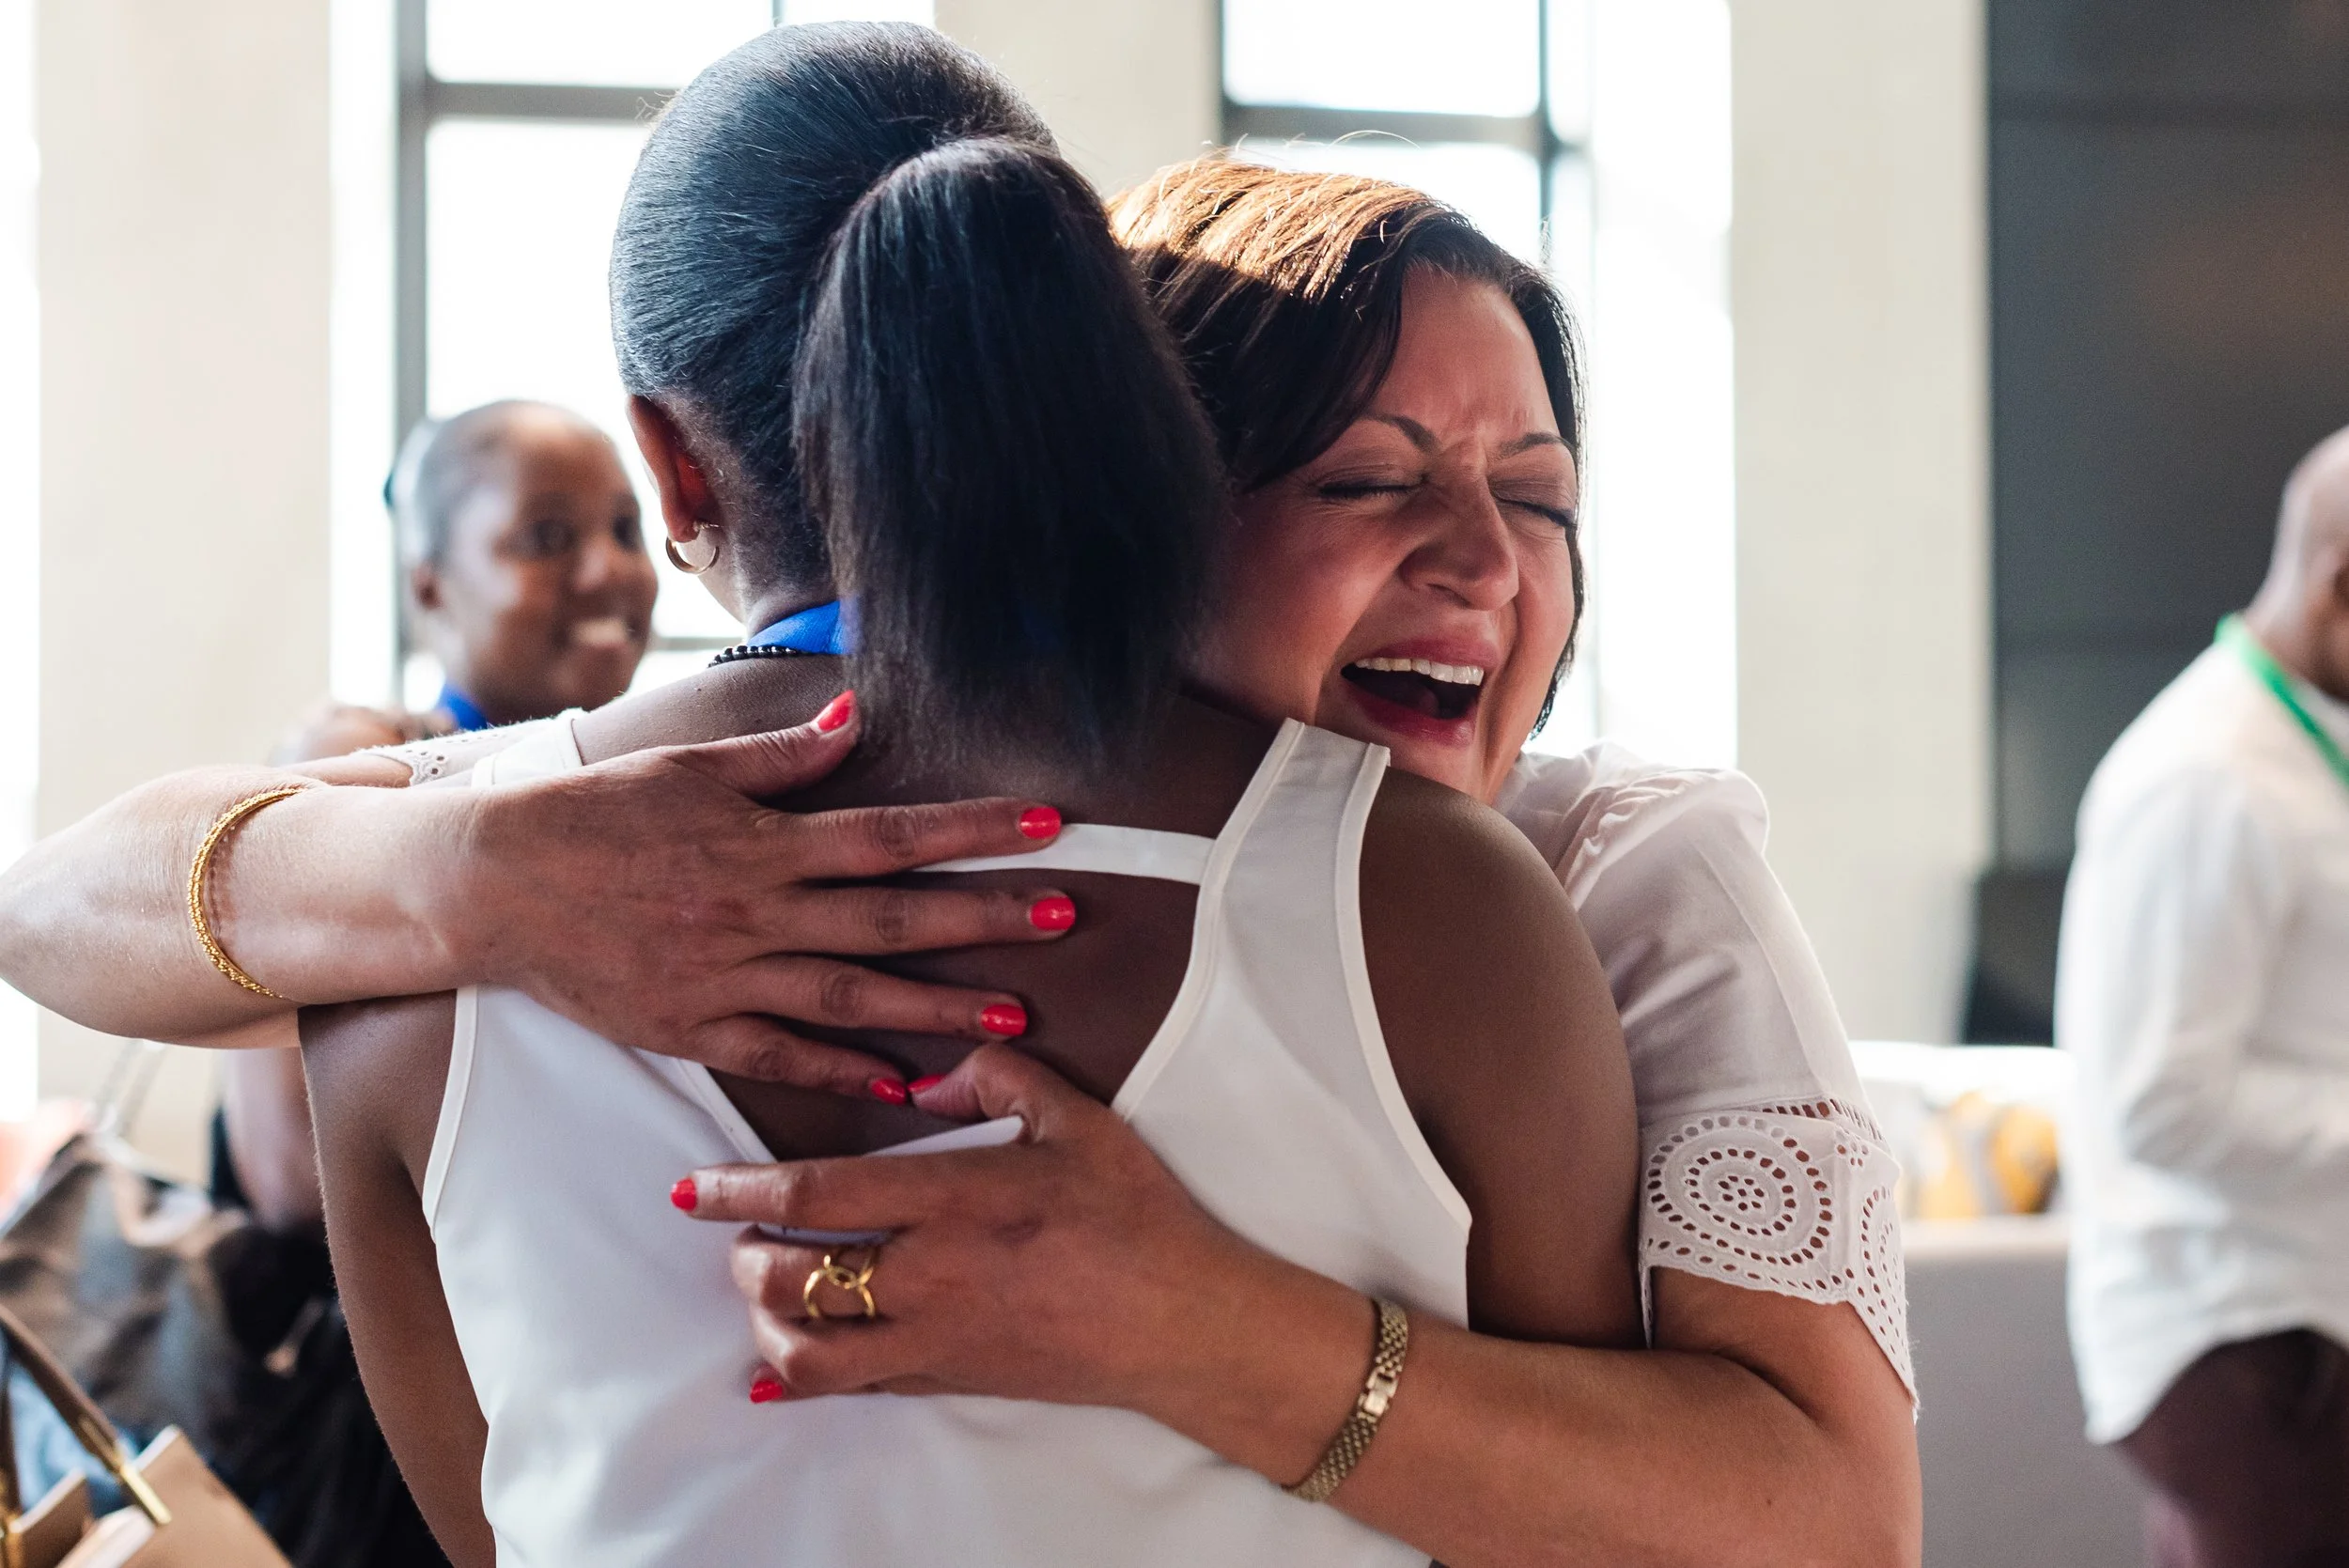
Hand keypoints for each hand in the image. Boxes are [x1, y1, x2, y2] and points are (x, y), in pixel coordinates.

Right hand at [441, 697, 1075, 1094]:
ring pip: (851, 997)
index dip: (972, 830)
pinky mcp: (693, 1028)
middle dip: (984, 918)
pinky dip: (842, 1073)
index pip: (889, 834)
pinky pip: (780, 1055)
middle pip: (890, 918)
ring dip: (938, 1009)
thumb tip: (854, 719)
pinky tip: (903, 1087)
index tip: (1047, 823)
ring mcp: (726, 976)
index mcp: (762, 841)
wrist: (492, 886)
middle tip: (1063, 917)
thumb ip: (778, 758)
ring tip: (1018, 1021)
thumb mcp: (685, 769)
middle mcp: (756, 911)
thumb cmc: (593, 816)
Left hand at [678, 1047, 1296, 1415]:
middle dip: (743, 1258)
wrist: (1182, 1322)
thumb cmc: (1135, 1216)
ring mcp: (934, 1339)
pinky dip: (804, 1380)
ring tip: (765, 1293)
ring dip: (766, 1324)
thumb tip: (928, 1084)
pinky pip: (854, 1389)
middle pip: (790, 1280)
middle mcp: (928, 1276)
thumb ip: (997, 1078)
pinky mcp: (950, 1379)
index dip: (741, 1192)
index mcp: (951, 1200)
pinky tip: (786, 1369)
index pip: (814, 1196)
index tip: (695, 1189)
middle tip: (738, 1234)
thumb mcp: (1077, 1119)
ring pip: (807, 1351)